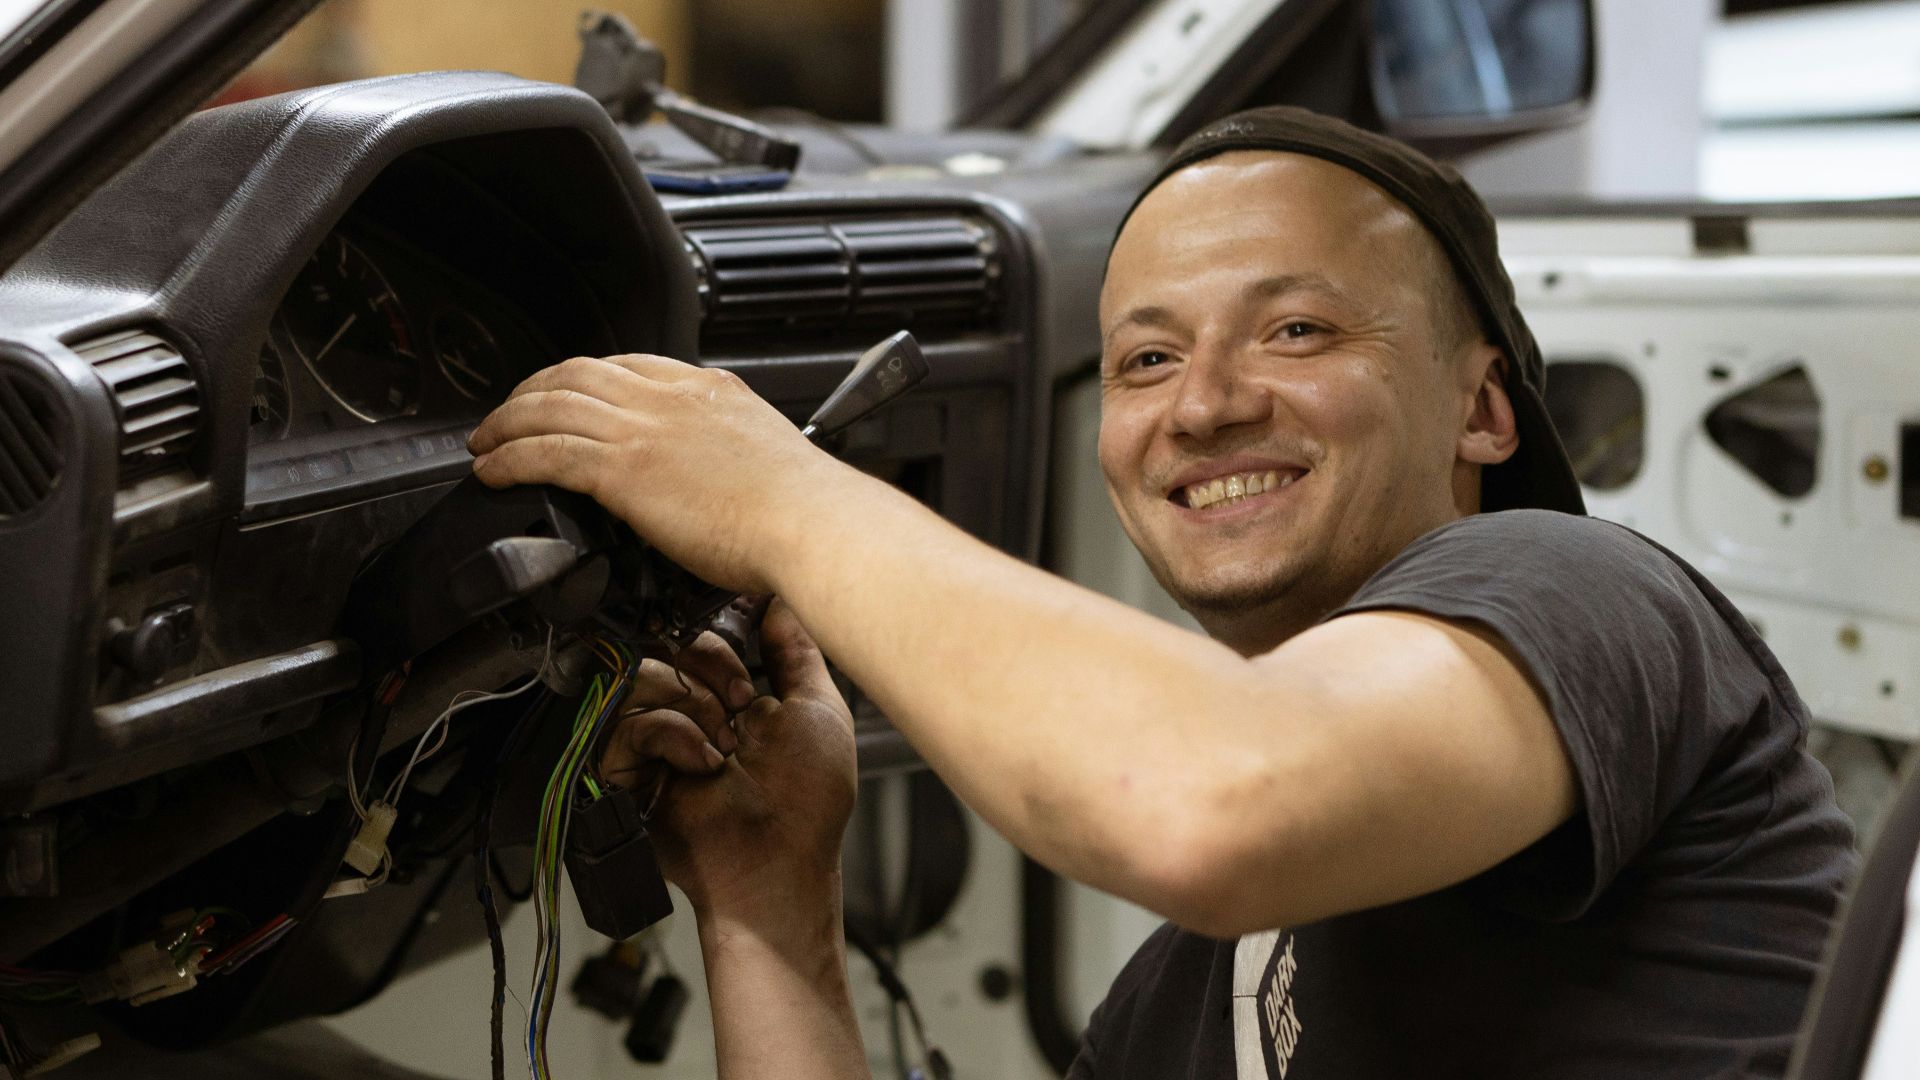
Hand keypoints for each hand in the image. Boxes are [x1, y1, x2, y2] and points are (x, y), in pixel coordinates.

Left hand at [465, 354, 848, 595]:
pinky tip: (492, 472)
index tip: (567, 396)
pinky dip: (508, 458)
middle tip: (508, 415)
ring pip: (550, 405)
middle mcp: (672, 398)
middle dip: (533, 390)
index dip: (585, 378)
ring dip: (506, 422)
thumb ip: (730, 457)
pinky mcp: (624, 469)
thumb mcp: (767, 459)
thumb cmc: (806, 512)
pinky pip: (544, 452)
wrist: (814, 524)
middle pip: (578, 373)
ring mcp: (645, 429)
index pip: (630, 365)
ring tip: (485, 443)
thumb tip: (716, 485)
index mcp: (711, 390)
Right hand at [603, 599, 856, 925]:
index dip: (721, 644)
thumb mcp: (819, 710)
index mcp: (730, 698)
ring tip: (723, 746)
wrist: (779, 860)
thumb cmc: (808, 802)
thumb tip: (781, 601)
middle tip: (741, 710)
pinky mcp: (626, 768)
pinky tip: (701, 763)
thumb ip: (798, 651)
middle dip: (711, 671)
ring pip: (644, 674)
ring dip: (695, 705)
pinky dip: (672, 734)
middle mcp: (689, 713)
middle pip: (668, 645)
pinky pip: (627, 719)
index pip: (701, 636)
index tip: (749, 675)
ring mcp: (656, 740)